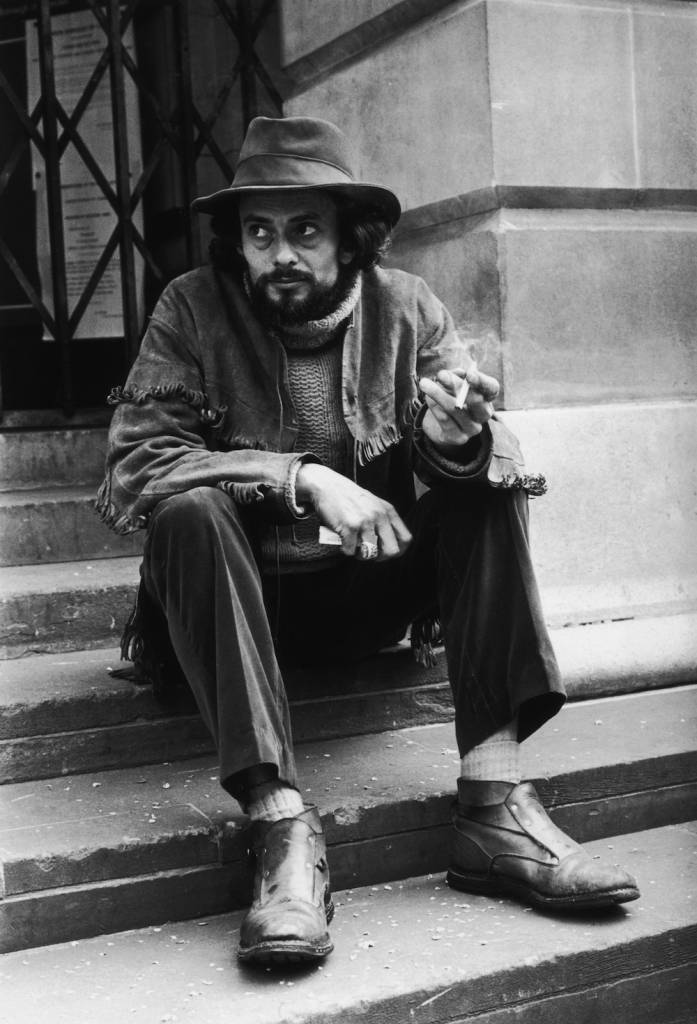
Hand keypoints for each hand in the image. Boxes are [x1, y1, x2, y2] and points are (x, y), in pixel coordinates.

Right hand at [296, 464, 411, 559]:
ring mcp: (365, 522)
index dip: (398, 551)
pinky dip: (345, 550)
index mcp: (388, 511)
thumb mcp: (373, 503)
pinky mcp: (349, 527)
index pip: (405, 539)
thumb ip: (382, 519)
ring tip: (354, 548)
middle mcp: (379, 516)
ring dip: (361, 556)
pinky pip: (351, 551)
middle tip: (370, 554)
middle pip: (392, 550)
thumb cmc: (348, 496)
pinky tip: (342, 542)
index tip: (386, 552)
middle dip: (380, 558)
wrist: (327, 485)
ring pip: (371, 554)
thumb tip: (386, 543)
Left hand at [419, 367, 498, 450]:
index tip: (469, 375)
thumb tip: (454, 374)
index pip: (492, 388)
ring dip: (439, 394)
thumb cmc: (451, 395)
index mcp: (487, 396)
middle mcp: (484, 414)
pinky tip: (428, 399)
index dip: (482, 381)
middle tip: (441, 374)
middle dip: (457, 385)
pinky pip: (445, 421)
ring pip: (457, 410)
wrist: (444, 421)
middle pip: (476, 400)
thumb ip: (454, 376)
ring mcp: (473, 428)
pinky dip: (435, 408)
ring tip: (424, 383)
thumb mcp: (452, 382)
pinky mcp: (459, 438)